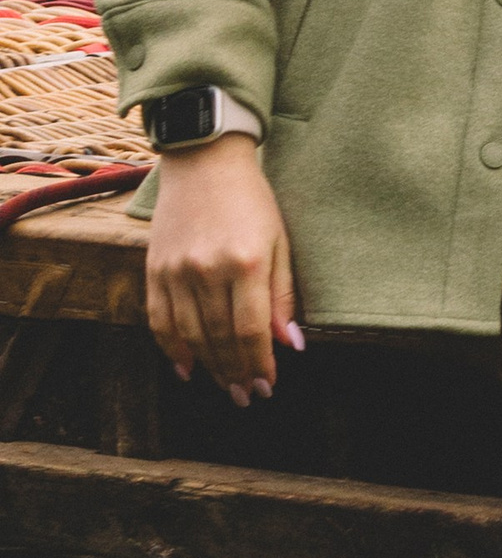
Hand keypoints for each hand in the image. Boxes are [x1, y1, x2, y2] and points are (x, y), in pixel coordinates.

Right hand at [146, 133, 299, 406]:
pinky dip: (172, 348)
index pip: (251, 331)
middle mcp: (207, 270)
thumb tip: (290, 343)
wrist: (203, 161)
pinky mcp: (154, 269)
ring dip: (208, 367)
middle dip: (235, 372)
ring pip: (190, 335)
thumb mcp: (280, 240)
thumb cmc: (252, 200)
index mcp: (246, 263)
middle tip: (245, 396)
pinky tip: (187, 368)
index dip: (258, 364)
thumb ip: (282, 293)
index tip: (266, 386)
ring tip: (224, 386)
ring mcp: (176, 271)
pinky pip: (159, 320)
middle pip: (219, 338)